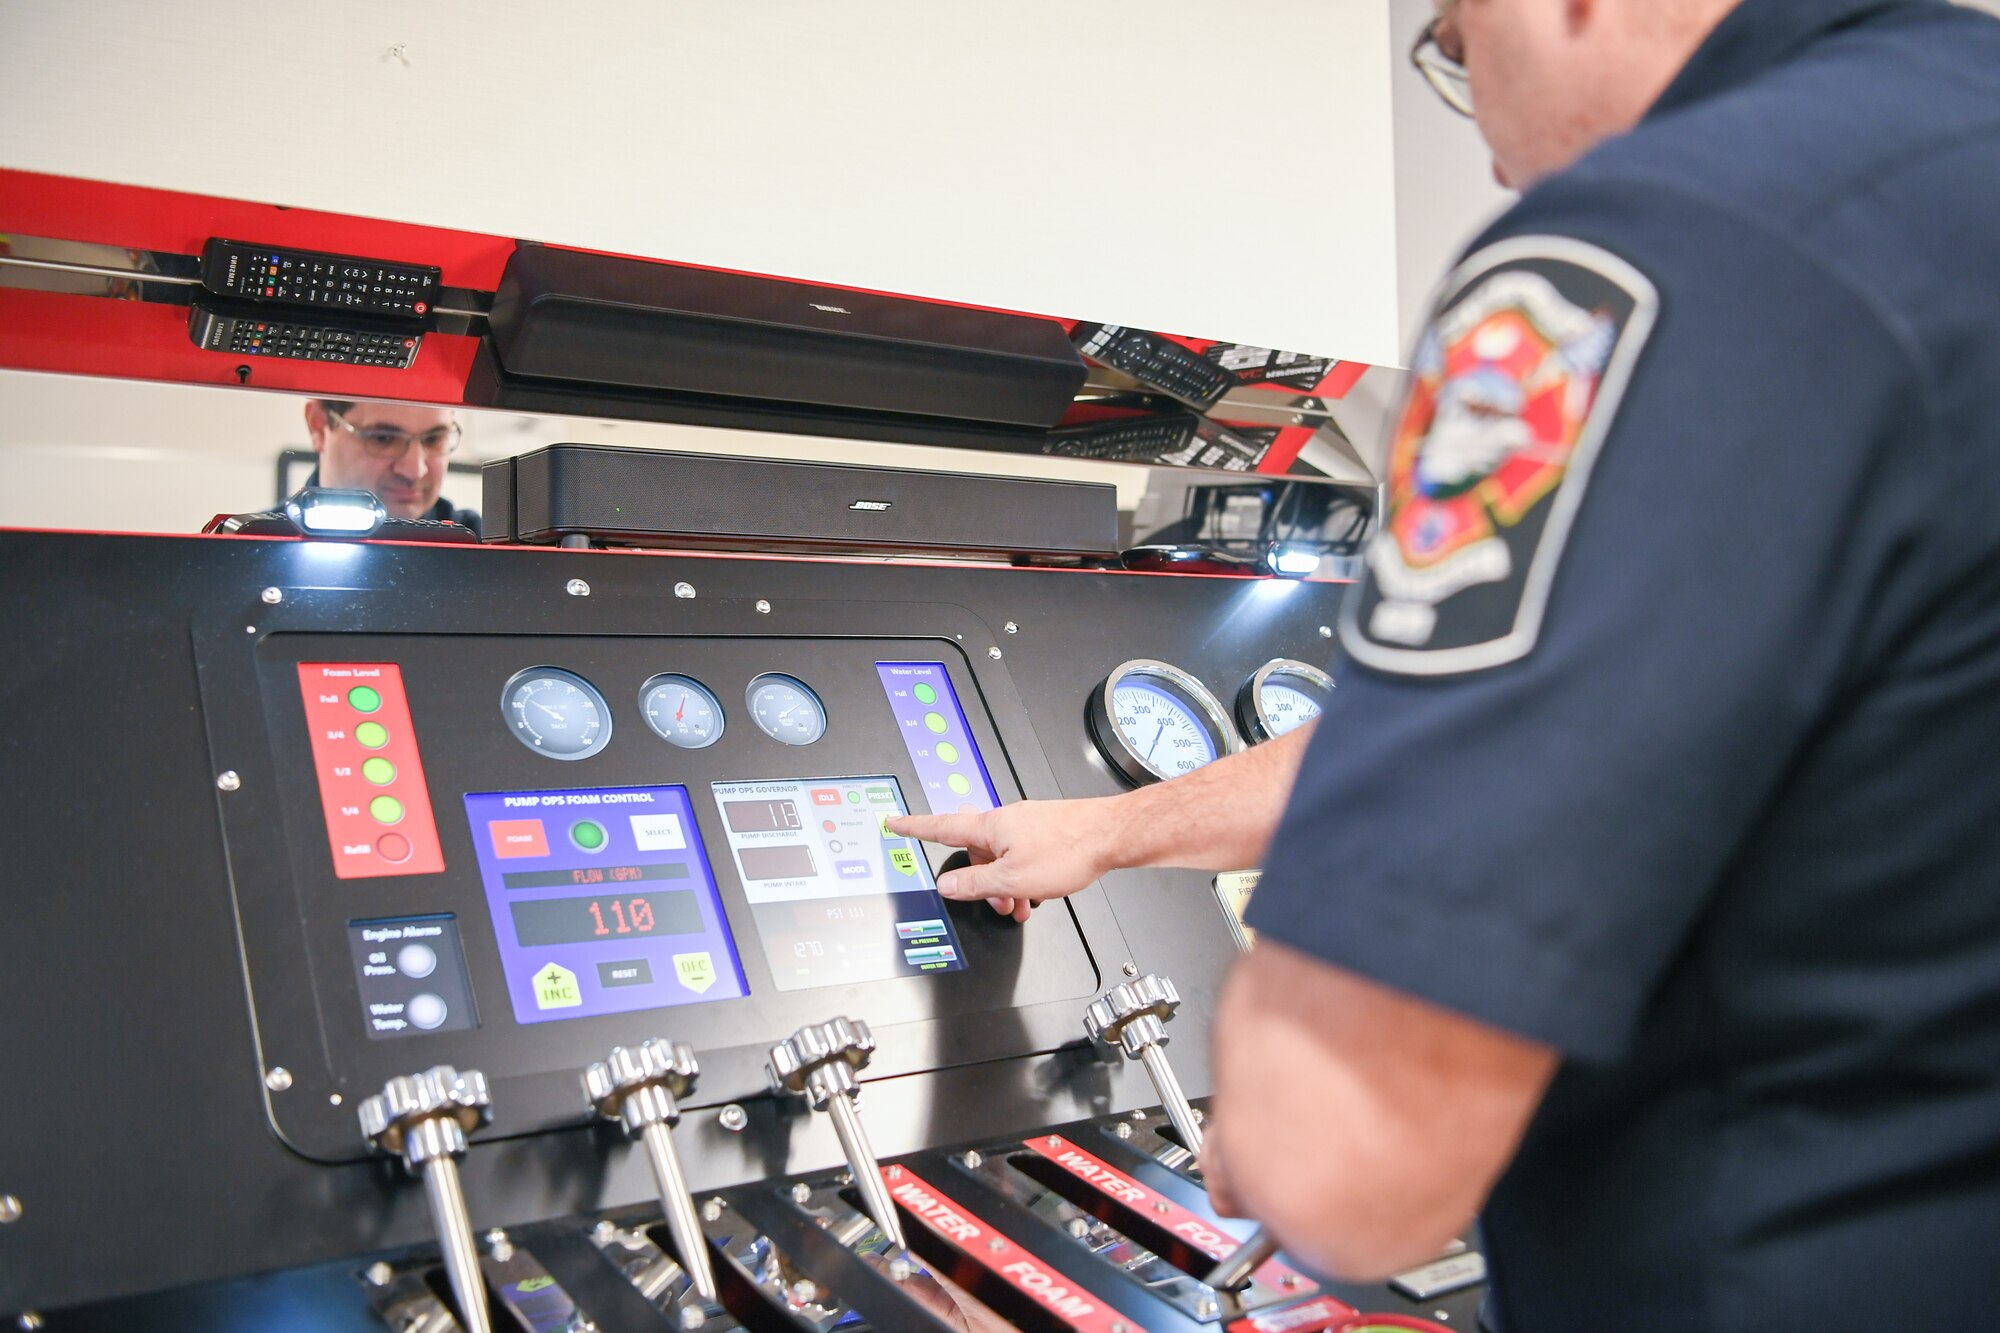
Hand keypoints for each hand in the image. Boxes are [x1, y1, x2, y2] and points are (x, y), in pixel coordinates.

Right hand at [887, 797, 1123, 915]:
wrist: (1111, 835)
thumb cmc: (1070, 849)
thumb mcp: (1013, 879)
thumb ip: (976, 883)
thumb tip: (948, 884)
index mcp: (990, 827)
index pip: (941, 827)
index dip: (914, 827)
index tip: (894, 822)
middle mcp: (1006, 820)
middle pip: (977, 851)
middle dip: (981, 880)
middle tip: (994, 902)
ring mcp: (1027, 824)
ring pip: (1003, 857)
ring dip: (1007, 883)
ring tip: (1022, 904)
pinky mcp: (1046, 830)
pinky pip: (1022, 854)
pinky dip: (1024, 875)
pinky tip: (1038, 891)